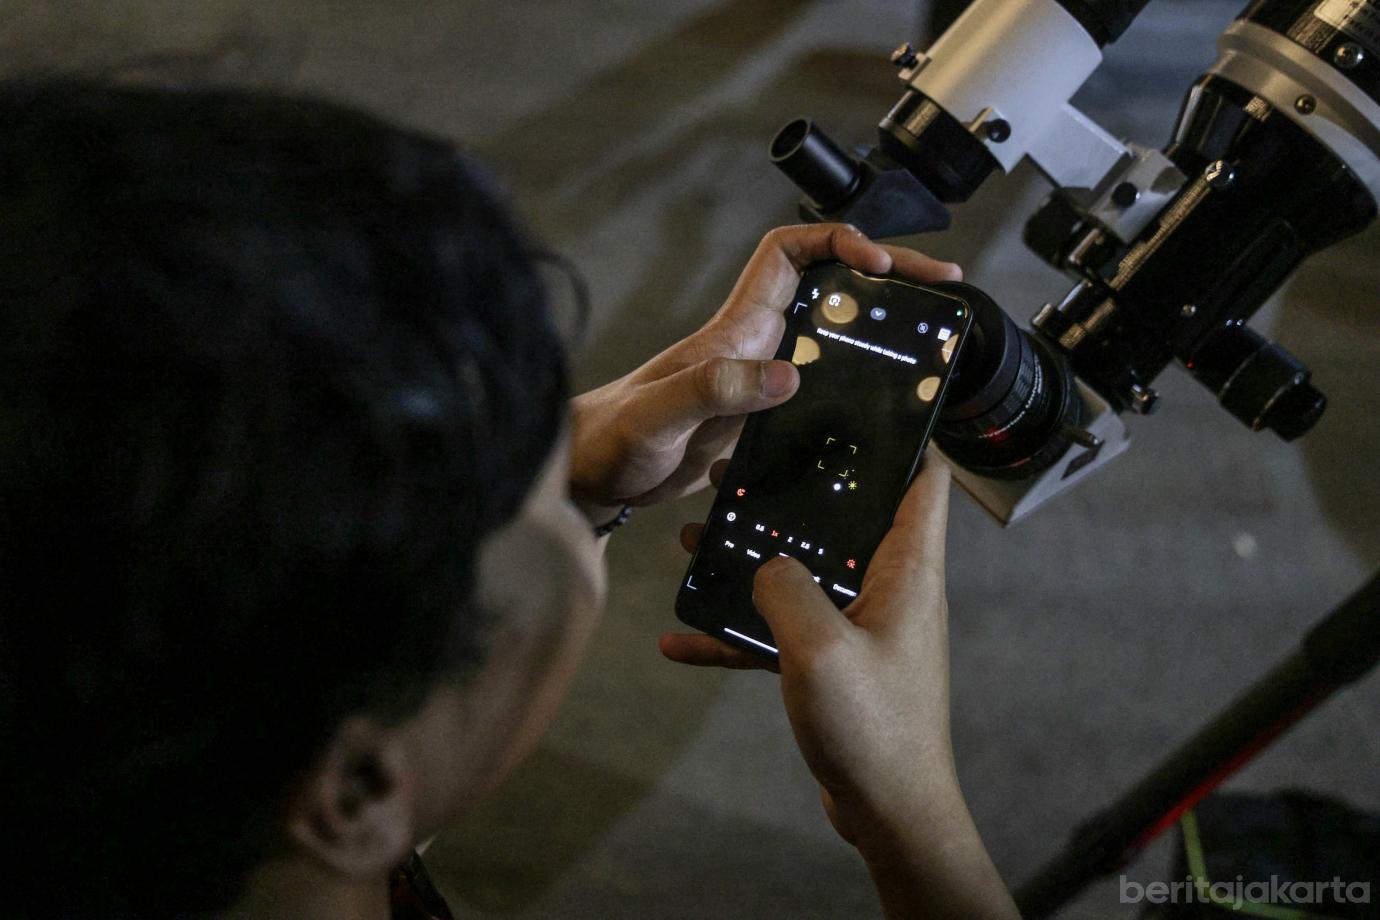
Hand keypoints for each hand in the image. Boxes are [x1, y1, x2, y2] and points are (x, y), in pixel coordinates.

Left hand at [568, 225, 960, 509]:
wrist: (587, 480)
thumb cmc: (609, 443)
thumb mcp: (659, 417)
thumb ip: (713, 391)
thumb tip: (785, 375)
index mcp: (733, 332)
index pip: (788, 254)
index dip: (836, 242)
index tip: (879, 262)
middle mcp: (751, 348)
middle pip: (827, 289)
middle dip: (886, 277)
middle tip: (941, 286)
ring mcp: (756, 383)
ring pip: (829, 335)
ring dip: (878, 327)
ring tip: (933, 334)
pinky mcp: (756, 421)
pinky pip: (818, 387)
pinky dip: (856, 381)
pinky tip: (883, 402)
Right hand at [662, 457, 958, 838]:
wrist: (889, 812)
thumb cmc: (874, 728)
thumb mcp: (819, 649)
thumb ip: (786, 589)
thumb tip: (767, 565)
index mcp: (907, 571)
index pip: (922, 481)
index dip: (901, 436)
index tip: (857, 403)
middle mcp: (890, 588)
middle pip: (845, 518)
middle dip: (792, 492)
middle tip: (738, 470)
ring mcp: (862, 626)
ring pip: (804, 571)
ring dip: (752, 558)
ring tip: (694, 539)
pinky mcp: (836, 663)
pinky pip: (781, 632)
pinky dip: (738, 631)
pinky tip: (682, 639)